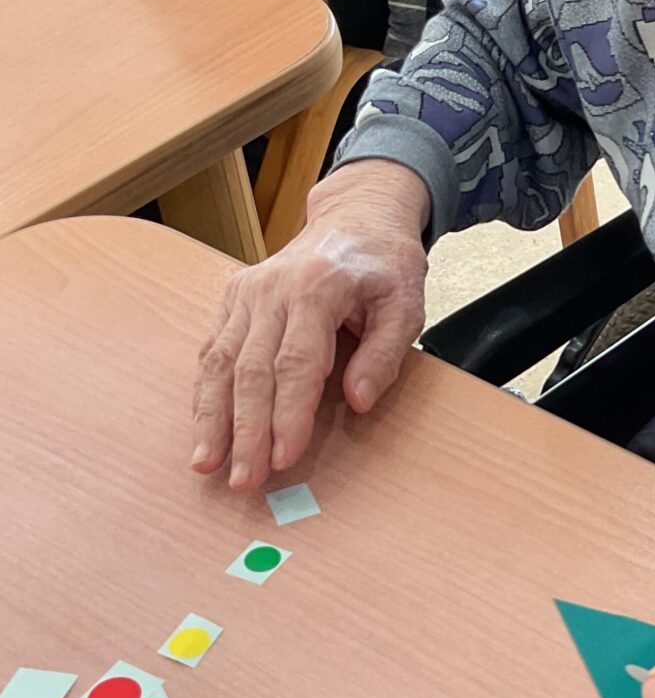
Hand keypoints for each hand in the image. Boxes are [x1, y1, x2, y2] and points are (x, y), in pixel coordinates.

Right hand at [191, 160, 429, 487]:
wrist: (355, 218)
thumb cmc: (384, 265)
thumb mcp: (406, 304)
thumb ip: (385, 354)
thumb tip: (359, 402)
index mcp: (316, 288)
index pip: (297, 363)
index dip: (288, 415)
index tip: (284, 458)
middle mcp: (271, 290)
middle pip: (251, 370)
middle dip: (246, 431)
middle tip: (244, 479)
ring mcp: (246, 293)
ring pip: (220, 362)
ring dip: (212, 418)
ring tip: (207, 464)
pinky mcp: (232, 300)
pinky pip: (212, 352)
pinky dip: (205, 394)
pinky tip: (204, 430)